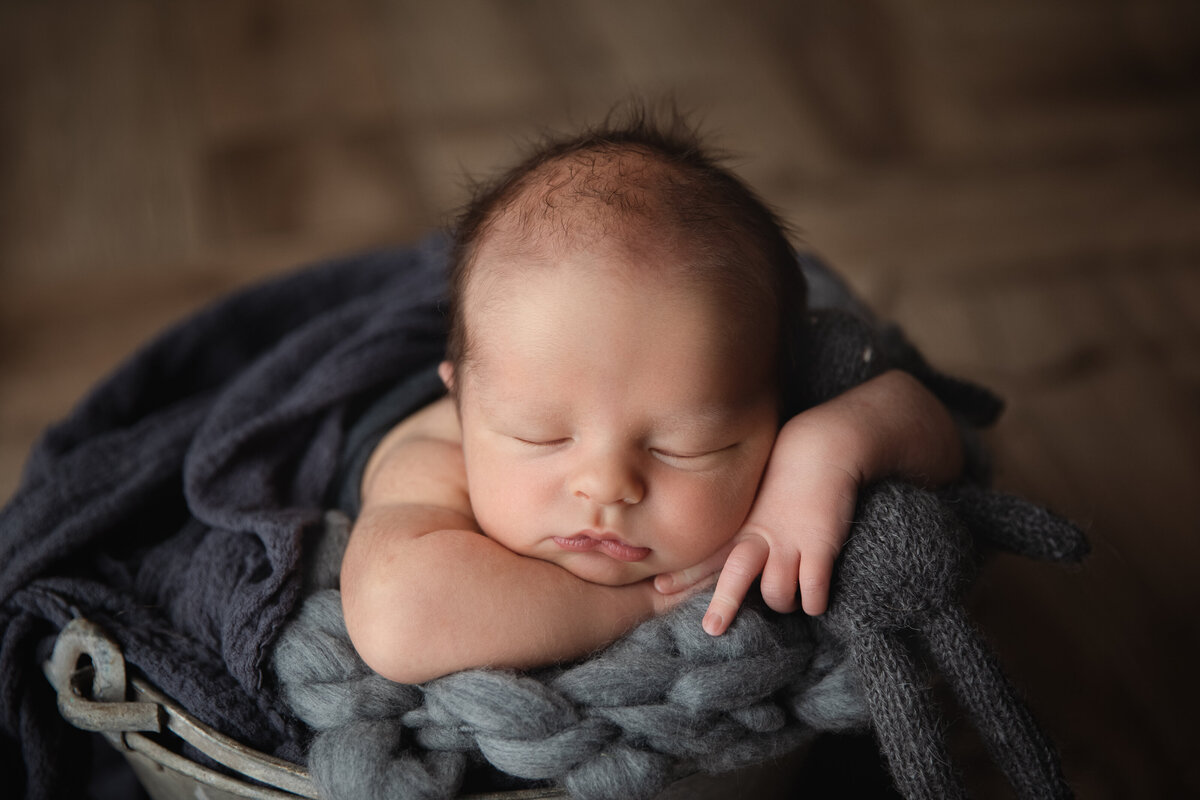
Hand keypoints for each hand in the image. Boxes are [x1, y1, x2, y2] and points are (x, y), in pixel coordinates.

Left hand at [655, 405, 866, 634]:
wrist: (822, 447)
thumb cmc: (785, 475)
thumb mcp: (753, 502)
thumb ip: (740, 529)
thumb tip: (728, 556)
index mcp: (741, 527)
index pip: (708, 554)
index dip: (685, 573)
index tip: (660, 587)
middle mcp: (760, 536)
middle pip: (735, 574)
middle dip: (723, 603)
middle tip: (712, 628)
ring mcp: (790, 542)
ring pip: (777, 593)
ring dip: (784, 604)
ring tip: (790, 601)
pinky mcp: (820, 545)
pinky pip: (814, 590)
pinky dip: (815, 602)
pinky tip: (815, 602)